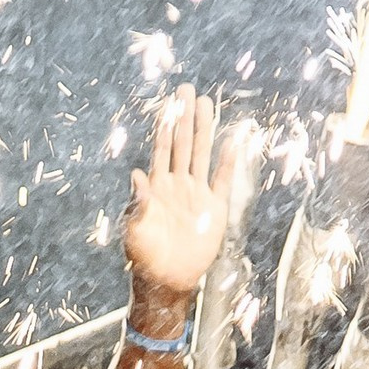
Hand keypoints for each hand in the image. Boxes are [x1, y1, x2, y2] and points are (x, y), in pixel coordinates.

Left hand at [122, 89, 237, 318]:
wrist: (168, 279)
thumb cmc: (144, 255)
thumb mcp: (134, 229)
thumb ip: (137, 203)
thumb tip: (135, 174)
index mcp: (156, 186)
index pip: (161, 147)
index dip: (165, 124)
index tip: (169, 102)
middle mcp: (177, 183)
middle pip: (182, 142)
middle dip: (185, 116)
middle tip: (188, 89)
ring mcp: (196, 193)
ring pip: (202, 153)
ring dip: (205, 130)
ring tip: (208, 104)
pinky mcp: (214, 207)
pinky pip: (223, 179)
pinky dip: (229, 161)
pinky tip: (234, 141)